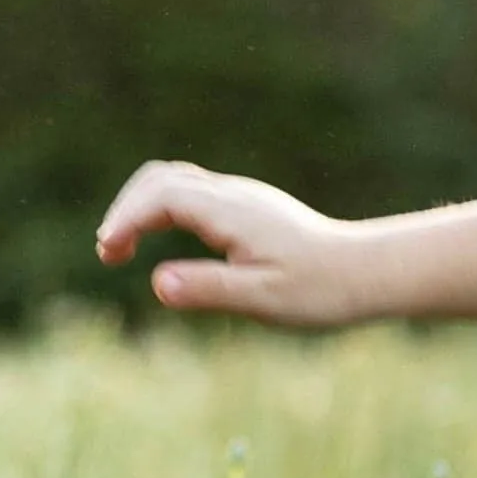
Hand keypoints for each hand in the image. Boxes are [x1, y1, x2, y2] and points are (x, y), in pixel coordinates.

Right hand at [94, 162, 367, 326]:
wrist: (367, 272)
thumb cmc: (321, 290)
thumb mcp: (263, 299)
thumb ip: (210, 289)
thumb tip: (158, 283)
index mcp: (232, 212)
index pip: (162, 195)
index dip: (126, 218)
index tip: (109, 252)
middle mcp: (234, 195)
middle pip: (160, 179)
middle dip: (126, 209)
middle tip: (110, 254)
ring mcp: (241, 198)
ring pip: (176, 182)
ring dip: (142, 207)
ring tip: (122, 250)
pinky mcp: (248, 208)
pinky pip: (192, 194)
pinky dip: (162, 210)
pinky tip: (160, 241)